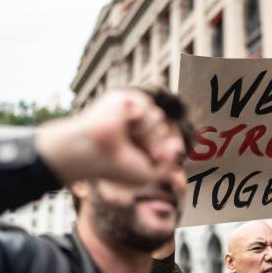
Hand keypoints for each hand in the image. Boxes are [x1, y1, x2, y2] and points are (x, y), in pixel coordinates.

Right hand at [37, 90, 172, 184]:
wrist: (94, 154)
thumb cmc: (116, 167)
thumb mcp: (149, 173)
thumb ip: (169, 164)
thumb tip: (178, 144)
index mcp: (138, 141)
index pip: (164, 141)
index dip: (160, 152)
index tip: (149, 159)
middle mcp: (134, 125)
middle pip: (163, 129)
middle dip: (154, 143)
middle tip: (133, 149)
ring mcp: (128, 112)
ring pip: (158, 117)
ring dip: (147, 133)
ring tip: (127, 137)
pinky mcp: (124, 99)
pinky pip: (148, 106)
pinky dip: (140, 119)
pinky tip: (124, 122)